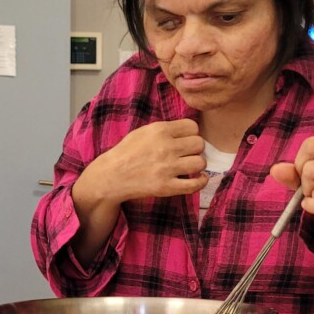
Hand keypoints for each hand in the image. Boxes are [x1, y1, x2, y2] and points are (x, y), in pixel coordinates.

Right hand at [80, 119, 207, 205]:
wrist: (111, 176)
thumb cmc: (127, 152)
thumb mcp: (143, 132)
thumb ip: (165, 129)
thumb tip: (189, 130)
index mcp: (160, 130)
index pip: (192, 127)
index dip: (191, 133)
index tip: (186, 140)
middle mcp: (166, 147)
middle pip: (199, 144)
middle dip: (195, 148)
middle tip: (187, 154)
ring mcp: (167, 168)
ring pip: (200, 162)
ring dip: (197, 164)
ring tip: (189, 166)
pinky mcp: (167, 186)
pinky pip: (195, 184)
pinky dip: (201, 181)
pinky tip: (199, 178)